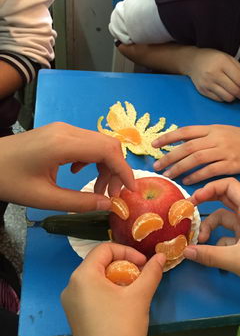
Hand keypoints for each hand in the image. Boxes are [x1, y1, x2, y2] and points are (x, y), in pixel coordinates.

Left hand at [0, 122, 134, 211]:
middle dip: (116, 170)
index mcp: (63, 144)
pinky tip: (79, 173)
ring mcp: (62, 129)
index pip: (108, 151)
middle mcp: (67, 131)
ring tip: (97, 189)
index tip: (131, 191)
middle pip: (108, 144)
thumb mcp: (44, 198)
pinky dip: (92, 159)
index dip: (124, 170)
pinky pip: (86, 142)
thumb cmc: (8, 181)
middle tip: (112, 195)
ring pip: (99, 143)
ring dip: (105, 165)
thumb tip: (108, 206)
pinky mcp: (58, 132)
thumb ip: (79, 203)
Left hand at [61, 243, 165, 335]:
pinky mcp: (76, 317)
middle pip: (100, 263)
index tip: (144, 265)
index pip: (105, 249)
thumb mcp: (140, 297)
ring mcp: (71, 303)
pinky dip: (109, 292)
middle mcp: (71, 286)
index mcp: (82, 276)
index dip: (128, 251)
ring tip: (135, 292)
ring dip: (118, 279)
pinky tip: (124, 306)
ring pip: (97, 279)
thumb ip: (151, 273)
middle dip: (124, 265)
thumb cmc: (122, 329)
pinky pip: (92, 294)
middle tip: (142, 278)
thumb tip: (160, 256)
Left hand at [153, 125, 239, 183]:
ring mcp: (225, 151)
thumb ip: (207, 136)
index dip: (168, 137)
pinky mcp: (233, 165)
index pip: (186, 131)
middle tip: (156, 166)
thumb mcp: (226, 132)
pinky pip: (210, 171)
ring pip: (196, 159)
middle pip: (187, 147)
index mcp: (214, 128)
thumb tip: (185, 143)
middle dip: (169, 156)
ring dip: (179, 168)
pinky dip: (196, 176)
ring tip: (168, 176)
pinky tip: (187, 181)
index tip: (154, 144)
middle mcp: (217, 138)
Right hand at [184, 48, 239, 101]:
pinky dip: (225, 98)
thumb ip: (239, 70)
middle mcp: (214, 74)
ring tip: (236, 93)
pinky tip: (226, 93)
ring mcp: (207, 83)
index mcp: (222, 63)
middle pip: (235, 90)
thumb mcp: (228, 58)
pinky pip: (219, 100)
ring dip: (235, 98)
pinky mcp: (203, 90)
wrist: (193, 61)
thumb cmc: (214, 58)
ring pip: (227, 98)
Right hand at [184, 178, 239, 311]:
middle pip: (225, 200)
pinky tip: (210, 255)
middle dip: (206, 203)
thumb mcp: (237, 260)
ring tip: (201, 242)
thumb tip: (185, 251)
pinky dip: (217, 243)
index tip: (194, 200)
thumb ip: (209, 254)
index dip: (211, 188)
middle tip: (188, 211)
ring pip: (224, 220)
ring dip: (210, 228)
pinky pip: (227, 237)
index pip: (230, 185)